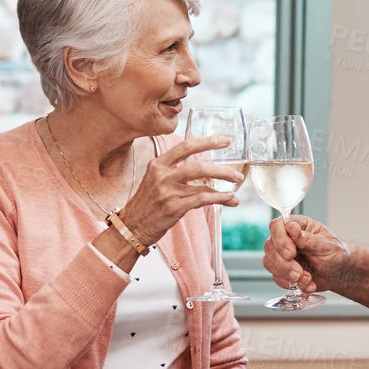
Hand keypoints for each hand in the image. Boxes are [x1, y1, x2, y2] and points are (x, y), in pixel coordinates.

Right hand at [116, 135, 241, 246]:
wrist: (131, 227)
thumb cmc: (146, 204)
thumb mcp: (155, 180)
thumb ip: (174, 170)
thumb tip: (203, 168)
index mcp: (158, 164)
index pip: (186, 146)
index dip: (208, 142)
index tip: (225, 141)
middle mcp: (162, 175)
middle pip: (199, 165)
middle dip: (222, 168)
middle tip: (237, 172)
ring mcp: (167, 191)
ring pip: (203, 183)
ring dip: (224, 186)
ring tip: (236, 187)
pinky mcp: (173, 207)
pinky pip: (202, 200)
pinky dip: (218, 198)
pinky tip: (228, 199)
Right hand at [262, 215, 351, 293]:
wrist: (339, 273)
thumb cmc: (335, 253)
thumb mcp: (327, 244)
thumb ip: (308, 238)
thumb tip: (292, 228)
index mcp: (297, 225)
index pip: (277, 226)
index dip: (280, 239)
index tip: (292, 253)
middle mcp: (286, 239)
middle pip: (269, 246)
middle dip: (284, 263)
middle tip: (299, 272)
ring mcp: (282, 255)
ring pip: (269, 263)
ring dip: (287, 275)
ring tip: (307, 278)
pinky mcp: (282, 271)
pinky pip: (277, 278)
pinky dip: (292, 284)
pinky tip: (308, 283)